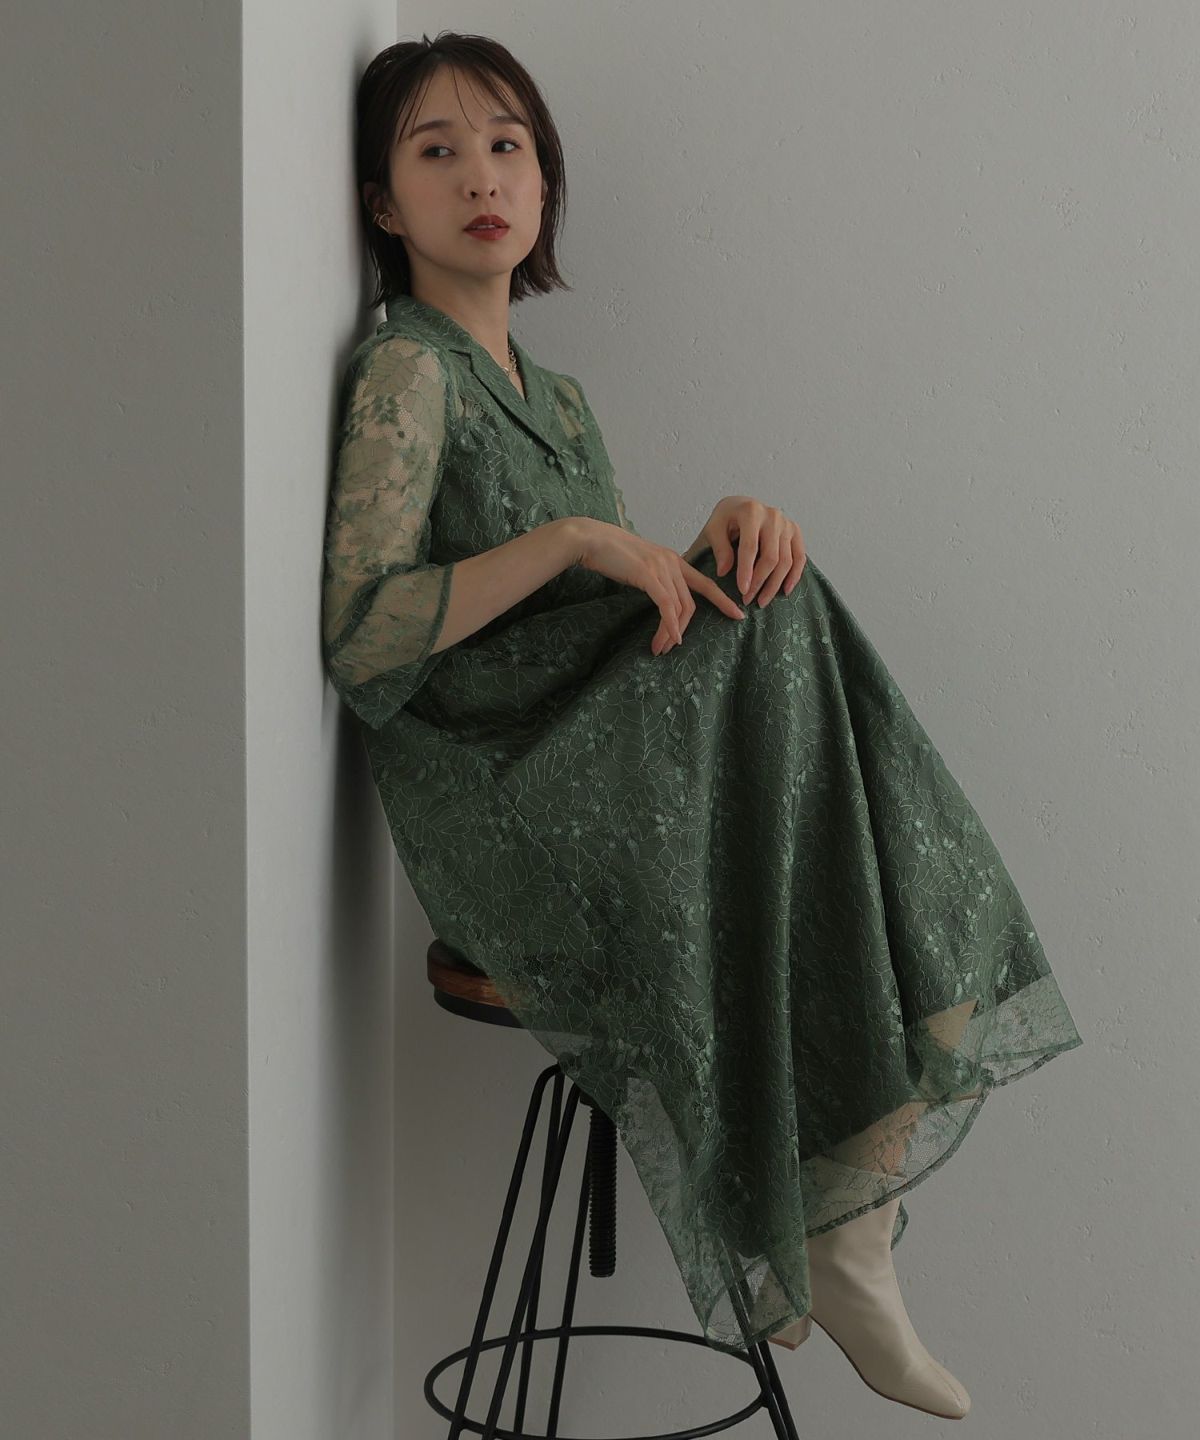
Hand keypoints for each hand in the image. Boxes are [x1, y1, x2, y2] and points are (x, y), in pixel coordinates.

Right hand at [571, 518, 746, 655]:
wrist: (590, 539)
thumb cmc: (611, 555)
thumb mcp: (640, 566)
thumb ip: (655, 578)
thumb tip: (660, 599)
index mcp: (673, 560)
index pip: (706, 583)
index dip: (723, 600)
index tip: (738, 614)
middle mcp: (672, 562)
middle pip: (690, 603)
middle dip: (684, 630)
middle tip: (671, 648)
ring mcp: (661, 568)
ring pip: (678, 607)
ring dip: (671, 633)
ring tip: (661, 649)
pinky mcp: (648, 575)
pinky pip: (666, 605)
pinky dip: (670, 624)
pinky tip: (669, 638)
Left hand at [690, 496, 806, 608]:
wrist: (741, 506)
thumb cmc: (726, 519)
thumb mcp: (714, 529)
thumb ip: (719, 548)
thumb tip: (724, 571)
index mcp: (751, 512)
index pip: (750, 547)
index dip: (746, 571)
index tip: (742, 591)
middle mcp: (773, 515)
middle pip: (771, 557)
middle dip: (760, 582)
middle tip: (748, 599)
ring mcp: (786, 523)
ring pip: (787, 560)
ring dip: (775, 584)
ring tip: (762, 600)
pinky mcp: (795, 531)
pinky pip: (800, 557)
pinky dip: (794, 576)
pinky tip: (785, 590)